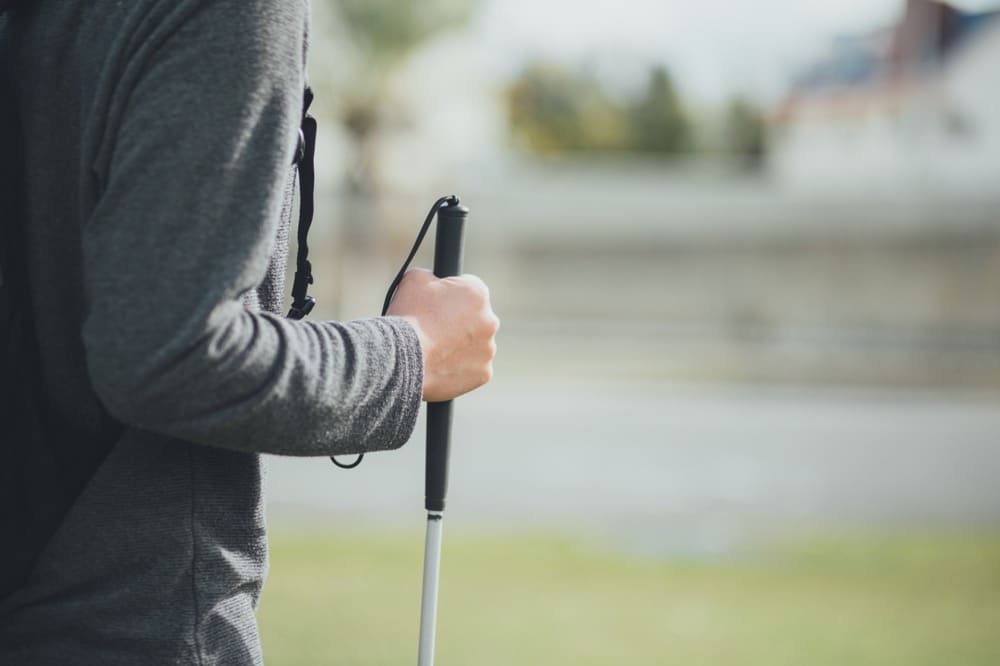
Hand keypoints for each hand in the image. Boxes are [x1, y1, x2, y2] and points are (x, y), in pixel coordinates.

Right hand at [386, 268, 498, 401]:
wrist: (402, 358)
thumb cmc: (408, 317)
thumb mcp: (414, 279)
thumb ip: (431, 276)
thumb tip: (433, 281)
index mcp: (477, 293)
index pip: (468, 289)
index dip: (450, 297)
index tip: (437, 306)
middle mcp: (490, 320)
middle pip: (475, 319)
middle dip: (459, 323)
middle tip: (435, 331)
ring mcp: (488, 350)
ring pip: (475, 345)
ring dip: (460, 346)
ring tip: (434, 351)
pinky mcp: (483, 374)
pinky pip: (473, 369)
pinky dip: (460, 369)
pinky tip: (440, 367)